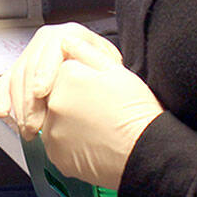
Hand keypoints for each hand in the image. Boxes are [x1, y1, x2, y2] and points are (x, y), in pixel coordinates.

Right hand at [0, 22, 121, 139]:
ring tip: (27, 128)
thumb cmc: (105, 66)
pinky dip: (2, 97)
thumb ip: (101, 61)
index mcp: (69, 34)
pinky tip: (4, 112)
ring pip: (16, 77)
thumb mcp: (109, 60)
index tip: (40, 92)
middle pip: (30, 67)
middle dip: (30, 99)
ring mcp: (32, 52)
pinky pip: (6, 81)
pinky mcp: (22, 67)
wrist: (99, 65)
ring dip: (19, 106)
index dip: (44, 71)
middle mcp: (47, 40)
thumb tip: (88, 66)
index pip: (51, 50)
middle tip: (34, 123)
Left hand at [38, 35, 163, 190]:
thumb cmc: (135, 111)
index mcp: (66, 77)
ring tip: (96, 128)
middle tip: (98, 110)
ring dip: (67, 122)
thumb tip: (66, 41)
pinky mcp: (55, 155)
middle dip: (71, 100)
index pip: (62, 72)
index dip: (81, 81)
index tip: (97, 91)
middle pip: (54, 95)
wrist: (145, 151)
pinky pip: (56, 144)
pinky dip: (68, 143)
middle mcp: (53, 103)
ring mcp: (52, 131)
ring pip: (53, 120)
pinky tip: (90, 142)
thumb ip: (86, 52)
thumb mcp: (116, 70)